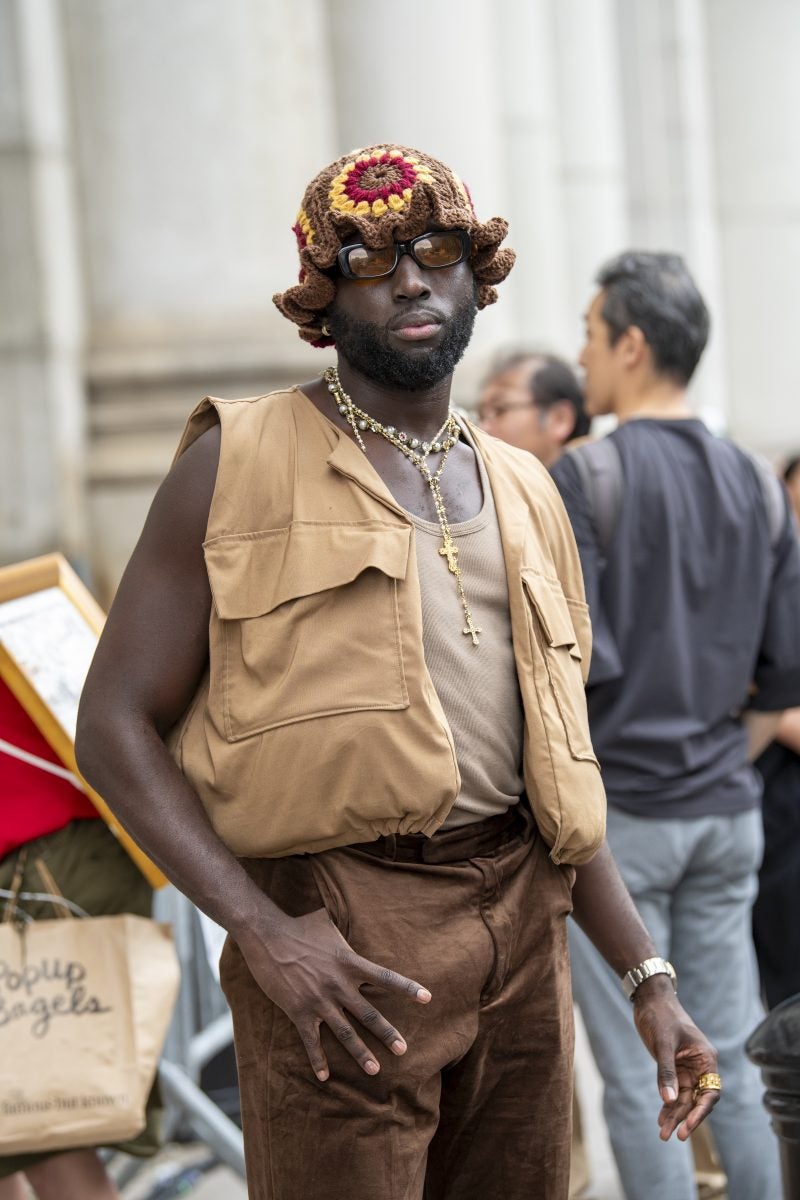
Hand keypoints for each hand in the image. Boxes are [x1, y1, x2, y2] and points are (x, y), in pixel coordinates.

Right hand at [238, 907, 430, 1081]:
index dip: (407, 988)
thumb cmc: (299, 926)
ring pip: (345, 1032)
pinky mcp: (299, 1011)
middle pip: (369, 1013)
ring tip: (375, 1069)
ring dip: (361, 1053)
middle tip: (404, 1049)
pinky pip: (311, 1041)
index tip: (427, 998)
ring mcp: (319, 1000)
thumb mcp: (327, 921)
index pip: (385, 977)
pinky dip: (318, 1060)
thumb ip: (344, 929)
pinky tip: (325, 1077)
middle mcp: (339, 984)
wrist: (268, 936)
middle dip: (387, 1033)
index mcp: (349, 962)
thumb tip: (354, 913)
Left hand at [632, 976, 720, 1139]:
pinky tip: (661, 1118)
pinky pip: (674, 1091)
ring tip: (662, 1133)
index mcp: (706, 1058)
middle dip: (684, 1118)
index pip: (710, 1092)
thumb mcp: (663, 1043)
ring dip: (674, 1115)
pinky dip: (668, 1104)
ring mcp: (687, 1067)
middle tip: (670, 1136)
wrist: (649, 998)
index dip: (700, 1112)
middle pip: (696, 1099)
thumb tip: (669, 1100)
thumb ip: (666, 1071)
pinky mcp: (674, 1067)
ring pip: (684, 1098)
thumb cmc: (660, 1015)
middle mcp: (700, 1065)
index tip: (687, 1127)